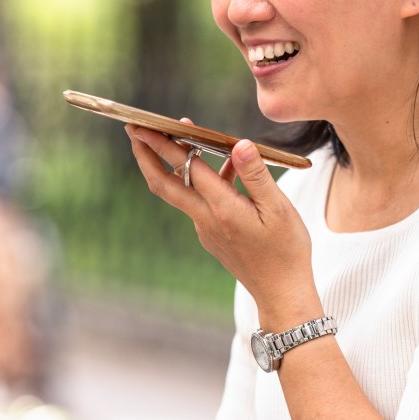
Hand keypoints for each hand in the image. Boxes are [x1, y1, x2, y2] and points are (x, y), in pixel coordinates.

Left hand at [125, 123, 319, 323]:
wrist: (281, 294)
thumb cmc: (286, 250)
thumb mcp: (279, 208)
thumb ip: (256, 174)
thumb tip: (239, 144)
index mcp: (223, 209)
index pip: (187, 168)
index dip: (165, 143)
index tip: (143, 126)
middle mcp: (206, 219)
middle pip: (163, 183)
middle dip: (146, 154)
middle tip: (132, 129)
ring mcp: (205, 229)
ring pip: (179, 191)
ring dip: (171, 164)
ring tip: (176, 136)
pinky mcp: (211, 236)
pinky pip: (198, 201)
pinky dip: (200, 180)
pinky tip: (223, 167)